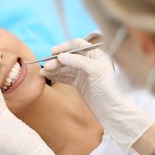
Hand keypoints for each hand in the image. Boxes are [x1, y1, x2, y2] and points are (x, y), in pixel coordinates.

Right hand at [41, 39, 154, 154]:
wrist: (111, 109)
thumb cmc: (108, 88)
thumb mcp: (95, 70)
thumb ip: (78, 61)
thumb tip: (61, 56)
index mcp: (96, 55)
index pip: (77, 45)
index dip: (64, 47)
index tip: (53, 51)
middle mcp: (89, 62)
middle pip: (69, 57)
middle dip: (57, 60)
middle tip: (47, 66)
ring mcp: (84, 74)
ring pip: (65, 67)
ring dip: (54, 69)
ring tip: (43, 72)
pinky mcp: (79, 84)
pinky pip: (66, 77)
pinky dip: (57, 76)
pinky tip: (48, 76)